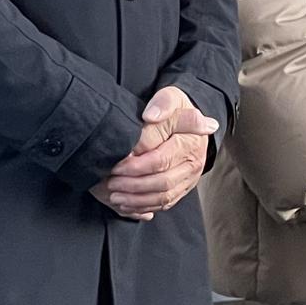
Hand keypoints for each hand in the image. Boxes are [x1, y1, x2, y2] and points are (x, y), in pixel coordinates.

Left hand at [91, 86, 218, 220]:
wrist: (188, 121)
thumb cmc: (175, 110)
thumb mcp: (171, 97)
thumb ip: (162, 103)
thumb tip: (152, 116)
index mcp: (191, 142)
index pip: (161, 160)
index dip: (135, 167)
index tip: (115, 165)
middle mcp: (194, 163)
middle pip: (162, 182)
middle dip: (133, 186)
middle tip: (111, 183)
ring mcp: (190, 178)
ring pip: (164, 197)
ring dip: (137, 200)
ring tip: (115, 196)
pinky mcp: (184, 188)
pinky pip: (166, 204)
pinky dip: (145, 207)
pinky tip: (127, 204)